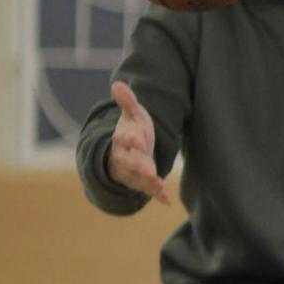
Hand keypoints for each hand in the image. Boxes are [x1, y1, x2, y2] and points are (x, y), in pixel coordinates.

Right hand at [106, 81, 169, 204]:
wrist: (125, 153)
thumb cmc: (133, 130)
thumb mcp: (132, 115)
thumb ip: (127, 102)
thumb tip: (117, 83)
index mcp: (123, 139)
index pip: (124, 139)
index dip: (130, 139)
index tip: (136, 138)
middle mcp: (125, 157)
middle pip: (130, 162)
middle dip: (138, 166)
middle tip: (146, 170)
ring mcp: (132, 172)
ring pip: (138, 178)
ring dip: (148, 182)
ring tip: (158, 184)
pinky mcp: (142, 182)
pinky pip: (149, 190)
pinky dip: (157, 195)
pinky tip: (167, 200)